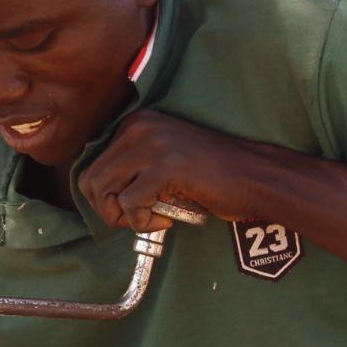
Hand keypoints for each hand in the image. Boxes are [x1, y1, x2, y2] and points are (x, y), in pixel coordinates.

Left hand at [77, 110, 249, 231]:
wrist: (255, 176)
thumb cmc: (211, 176)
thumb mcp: (162, 161)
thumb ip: (130, 169)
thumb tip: (95, 195)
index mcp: (135, 123)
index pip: (91, 167)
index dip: (107, 199)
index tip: (135, 207)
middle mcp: (139, 127)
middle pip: (91, 181)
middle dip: (109, 211)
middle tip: (140, 218)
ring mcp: (153, 144)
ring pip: (104, 191)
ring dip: (124, 217)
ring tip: (154, 218)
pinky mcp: (166, 165)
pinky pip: (129, 204)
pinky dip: (143, 222)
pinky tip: (168, 220)